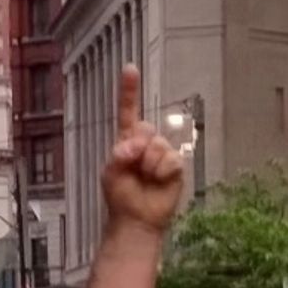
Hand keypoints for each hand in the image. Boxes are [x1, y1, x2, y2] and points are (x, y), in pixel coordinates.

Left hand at [101, 66, 184, 233]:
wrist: (136, 219)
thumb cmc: (121, 195)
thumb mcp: (112, 172)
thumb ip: (120, 154)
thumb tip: (135, 147)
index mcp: (127, 140)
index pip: (128, 111)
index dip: (129, 90)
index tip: (130, 68)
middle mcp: (146, 142)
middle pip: (145, 128)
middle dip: (136, 147)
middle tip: (131, 165)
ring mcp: (162, 153)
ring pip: (158, 145)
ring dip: (149, 164)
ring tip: (145, 178)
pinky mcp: (176, 166)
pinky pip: (171, 159)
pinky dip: (162, 171)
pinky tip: (158, 181)